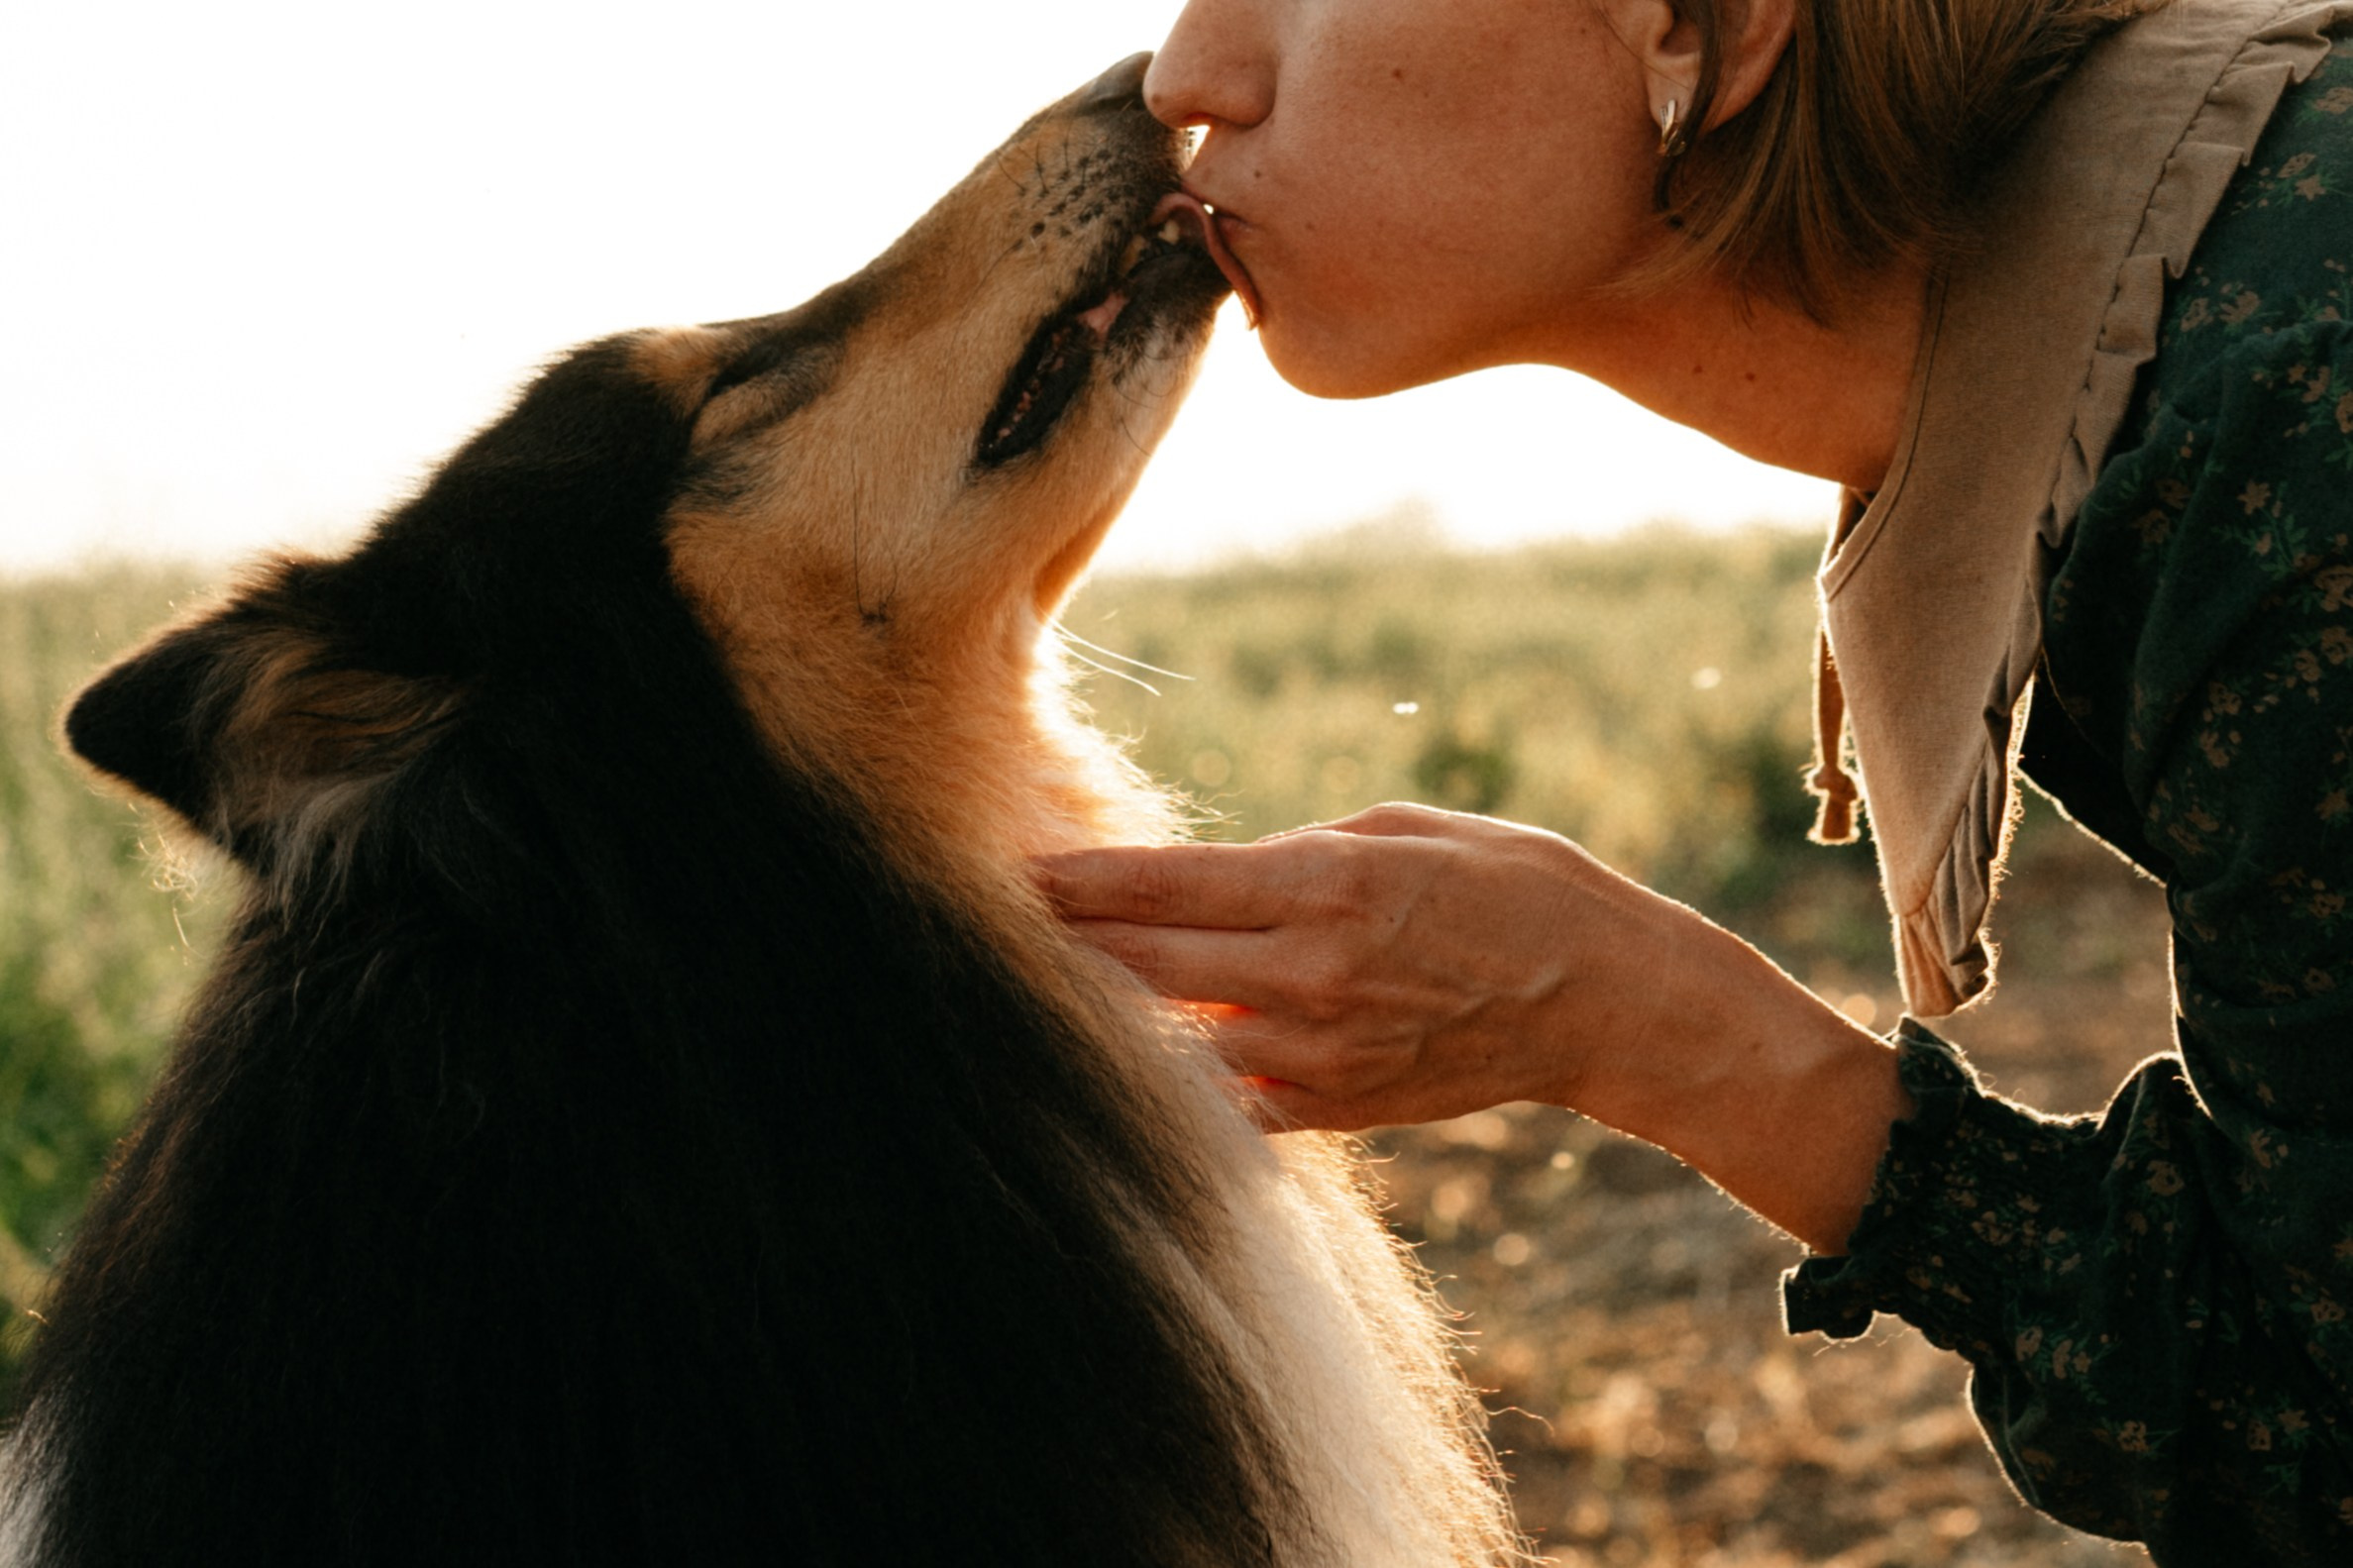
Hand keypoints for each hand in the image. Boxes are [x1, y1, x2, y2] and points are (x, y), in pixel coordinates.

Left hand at [1037, 801, 1910, 1252]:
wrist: (1606, 1000)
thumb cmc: (1513, 886)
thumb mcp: (1403, 831)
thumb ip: (1299, 854)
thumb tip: (1220, 878)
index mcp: (1326, 888)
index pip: (1165, 886)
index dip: (1081, 880)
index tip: (1017, 871)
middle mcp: (1309, 976)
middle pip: (1146, 965)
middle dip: (1071, 943)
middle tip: (1008, 924)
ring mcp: (1318, 1054)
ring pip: (1173, 1040)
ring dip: (1113, 1014)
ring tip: (1057, 989)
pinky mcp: (1335, 1108)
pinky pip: (1228, 1101)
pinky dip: (1180, 1078)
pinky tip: (1139, 1055)